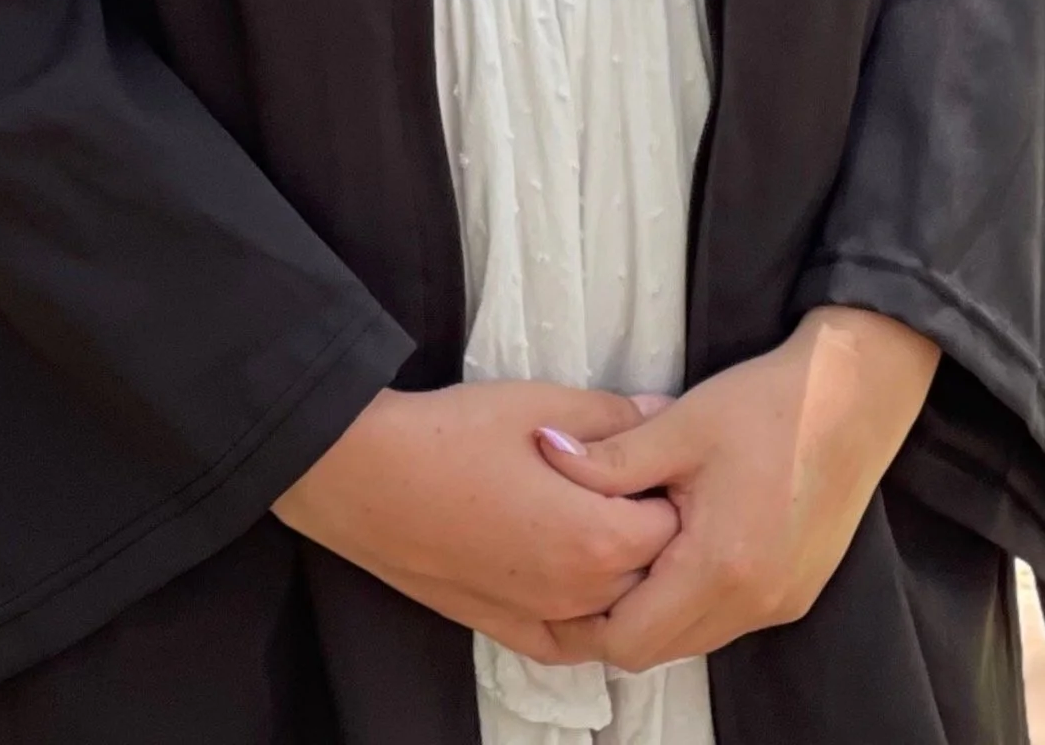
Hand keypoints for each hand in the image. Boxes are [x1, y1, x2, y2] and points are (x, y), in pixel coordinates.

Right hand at [273, 382, 681, 658]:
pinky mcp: (504, 627)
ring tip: (604, 518)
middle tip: (636, 481)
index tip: (663, 457)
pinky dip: (586, 616)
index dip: (674, 485)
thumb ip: (618, 418)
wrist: (367, 475)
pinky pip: (568, 640)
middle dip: (655, 529)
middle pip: (652, 570)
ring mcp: (541, 618)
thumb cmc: (454, 434)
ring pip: (615, 609)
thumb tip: (666, 414)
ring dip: (624, 572)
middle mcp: (579, 594)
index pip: (677, 523)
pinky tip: (581, 578)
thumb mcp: (547, 405)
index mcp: (598, 538)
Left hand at [532, 306, 939, 668]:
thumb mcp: (679, 425)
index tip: (558, 581)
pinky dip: (693, 600)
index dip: (585, 621)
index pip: (630, 641)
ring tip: (631, 548)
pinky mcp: (797, 592)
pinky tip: (680, 545)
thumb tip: (546, 453)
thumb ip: (610, 458)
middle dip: (616, 618)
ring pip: (694, 638)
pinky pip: (727, 620)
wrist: (855, 395)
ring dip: (657, 609)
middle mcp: (754, 603)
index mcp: (719, 567)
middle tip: (584, 565)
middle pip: (660, 649)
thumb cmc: (767, 405)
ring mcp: (782, 603)